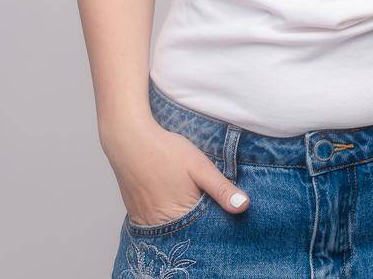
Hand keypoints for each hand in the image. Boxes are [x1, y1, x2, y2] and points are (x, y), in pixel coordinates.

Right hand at [105, 120, 249, 225]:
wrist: (128, 139)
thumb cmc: (165, 150)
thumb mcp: (200, 166)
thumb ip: (221, 189)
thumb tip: (244, 207)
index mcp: (180, 216)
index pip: (204, 232)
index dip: (213, 221)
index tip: (216, 207)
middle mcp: (160, 226)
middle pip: (187, 233)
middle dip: (197, 223)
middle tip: (197, 196)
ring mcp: (145, 222)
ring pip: (170, 229)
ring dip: (180, 220)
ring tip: (182, 196)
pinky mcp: (135, 215)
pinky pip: (154, 224)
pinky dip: (165, 218)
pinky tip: (168, 199)